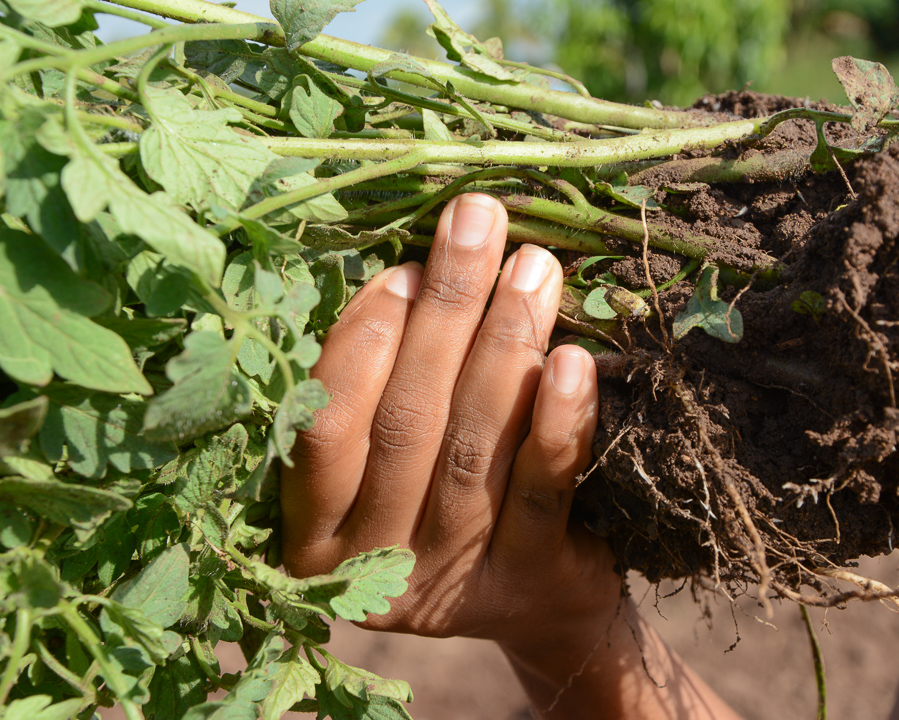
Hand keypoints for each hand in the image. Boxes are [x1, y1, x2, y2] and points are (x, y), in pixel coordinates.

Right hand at [281, 193, 737, 718]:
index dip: (362, 343)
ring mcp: (449, 582)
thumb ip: (384, 389)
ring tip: (533, 269)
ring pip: (472, 448)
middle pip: (406, 425)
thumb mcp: (392, 460)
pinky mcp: (525, 584)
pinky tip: (573, 361)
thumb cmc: (446, 503)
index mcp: (312, 531)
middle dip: (446, 313)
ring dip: (504, 347)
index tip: (403, 269)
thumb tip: (414, 270)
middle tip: (479, 225)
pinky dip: (558, 422)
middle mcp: (371, 564)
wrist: (537, 603)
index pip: (324, 428)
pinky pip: (542, 494)